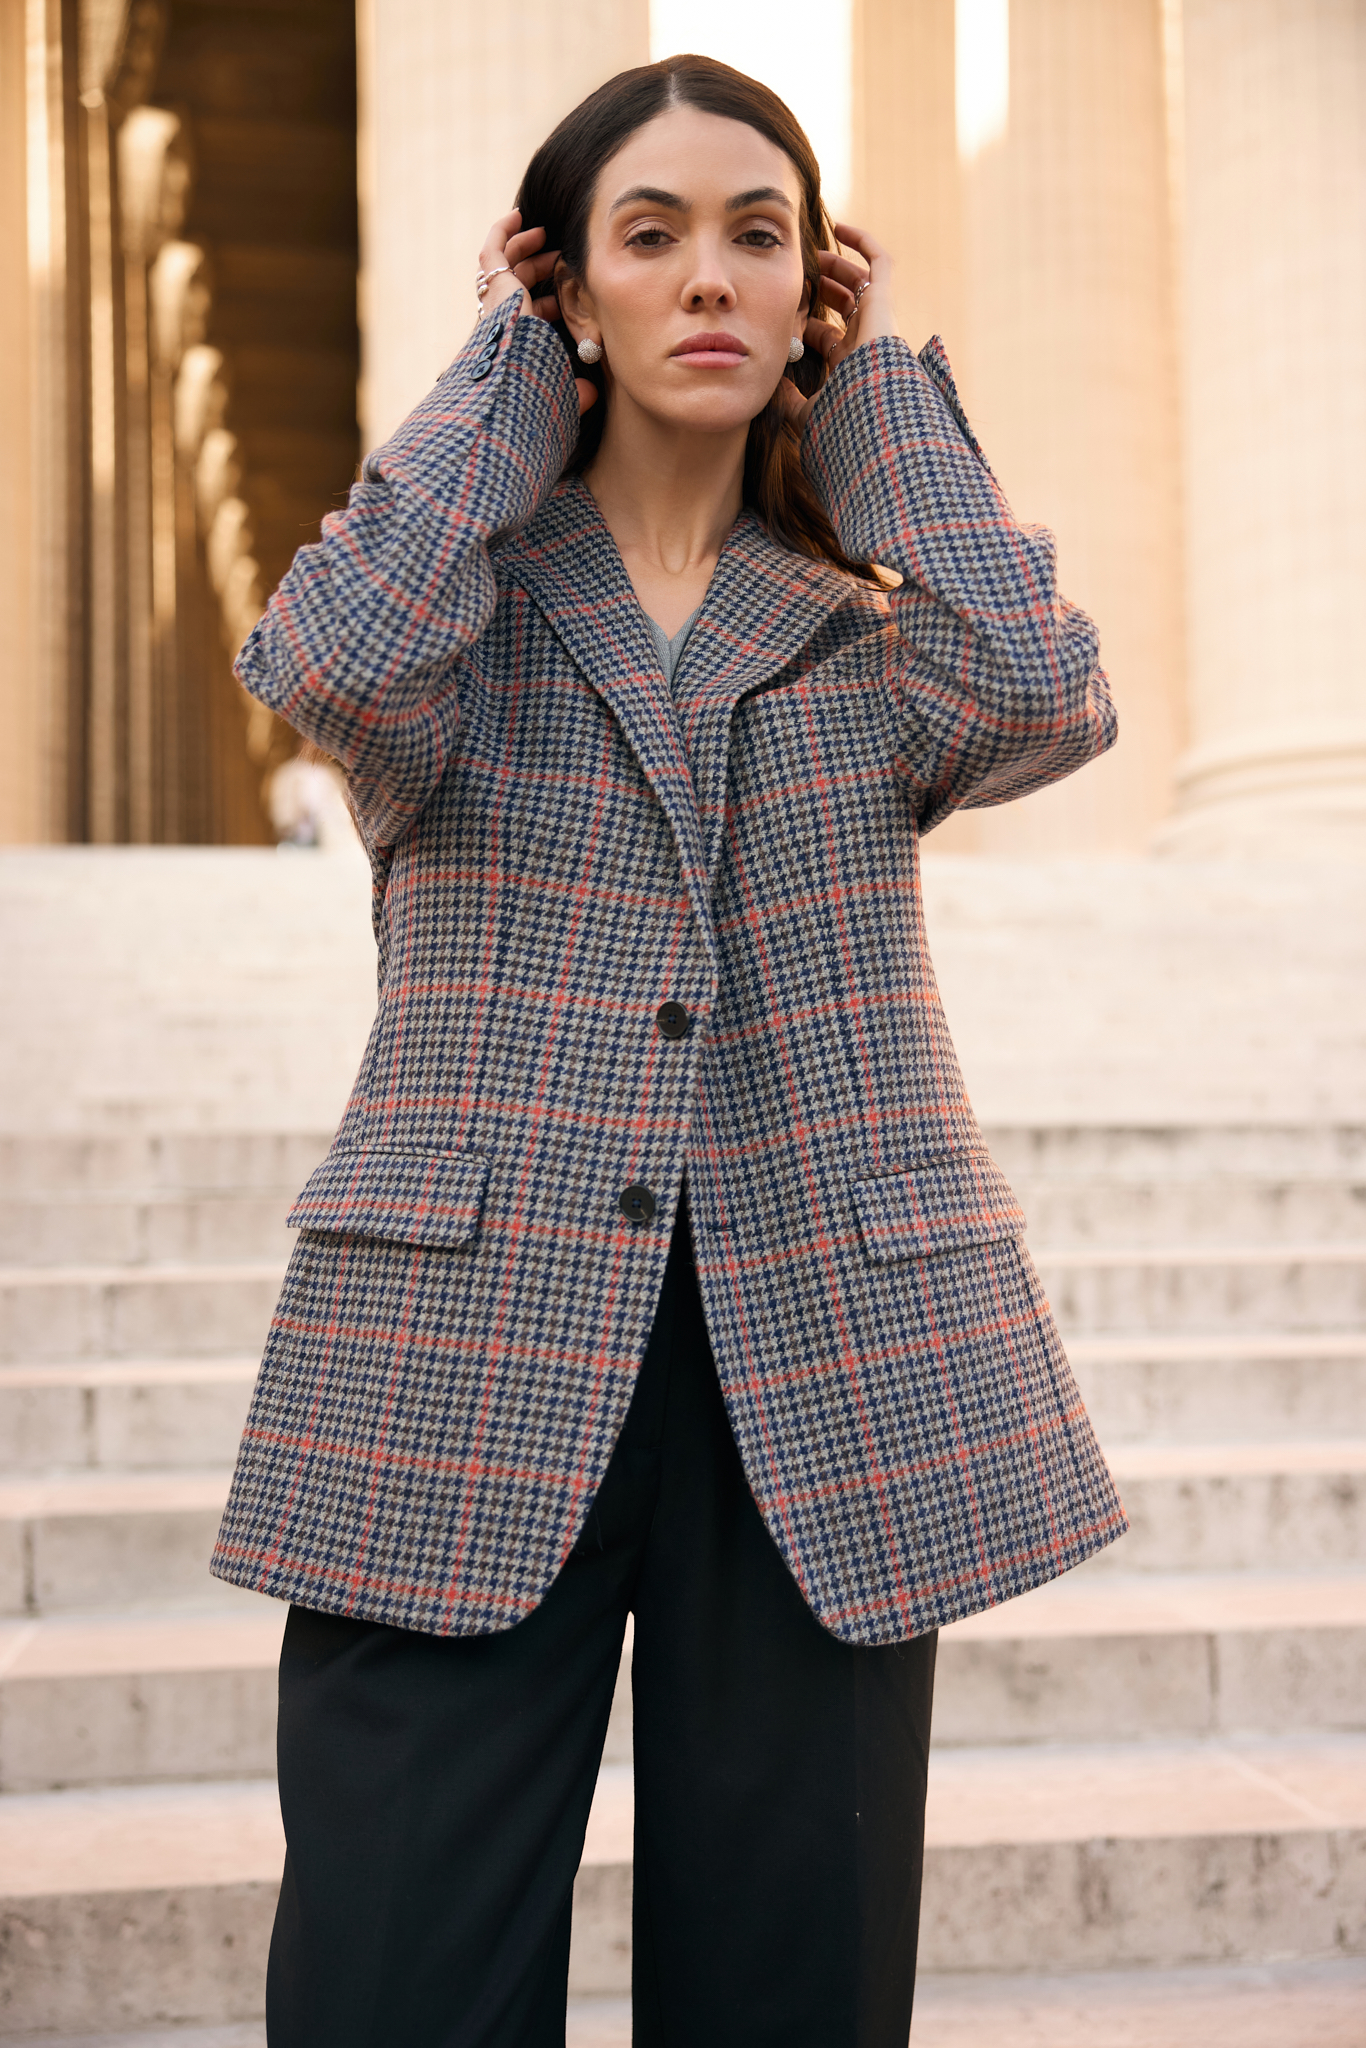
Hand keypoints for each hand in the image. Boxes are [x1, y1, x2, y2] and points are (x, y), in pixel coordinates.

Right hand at [476, 209, 596, 415]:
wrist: (513, 379)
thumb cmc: (535, 389)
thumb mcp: (560, 386)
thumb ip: (575, 391)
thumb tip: (593, 395)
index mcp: (515, 340)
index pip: (529, 313)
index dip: (548, 302)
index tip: (568, 296)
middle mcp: (501, 318)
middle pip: (518, 283)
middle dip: (539, 268)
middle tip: (561, 256)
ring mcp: (495, 300)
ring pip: (506, 264)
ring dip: (525, 247)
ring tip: (544, 233)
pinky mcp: (493, 283)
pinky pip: (492, 250)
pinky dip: (503, 230)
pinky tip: (517, 215)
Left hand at [778, 222, 899, 429]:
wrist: (872, 412)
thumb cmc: (842, 419)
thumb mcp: (807, 412)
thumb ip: (789, 401)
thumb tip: (770, 388)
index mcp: (848, 365)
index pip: (825, 337)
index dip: (805, 322)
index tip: (782, 311)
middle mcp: (864, 341)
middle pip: (842, 306)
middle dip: (820, 289)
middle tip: (796, 276)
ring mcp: (876, 320)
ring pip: (857, 282)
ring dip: (834, 266)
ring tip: (812, 254)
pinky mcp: (884, 301)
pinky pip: (879, 262)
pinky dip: (863, 242)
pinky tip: (840, 227)